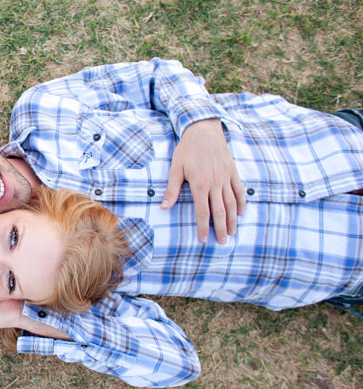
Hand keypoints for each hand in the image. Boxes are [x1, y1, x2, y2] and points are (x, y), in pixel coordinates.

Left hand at [162, 118, 245, 243]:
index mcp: (200, 184)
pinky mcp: (233, 171)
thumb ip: (172, 189)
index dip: (203, 227)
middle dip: (221, 229)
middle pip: (220, 211)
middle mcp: (215, 183)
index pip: (202, 212)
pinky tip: (240, 213)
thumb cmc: (187, 149)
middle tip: (222, 243)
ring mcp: (226, 177)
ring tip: (232, 233)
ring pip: (231, 203)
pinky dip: (241, 202)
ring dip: (232, 220)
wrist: (203, 130)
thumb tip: (164, 207)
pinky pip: (239, 190)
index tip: (204, 239)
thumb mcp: (176, 168)